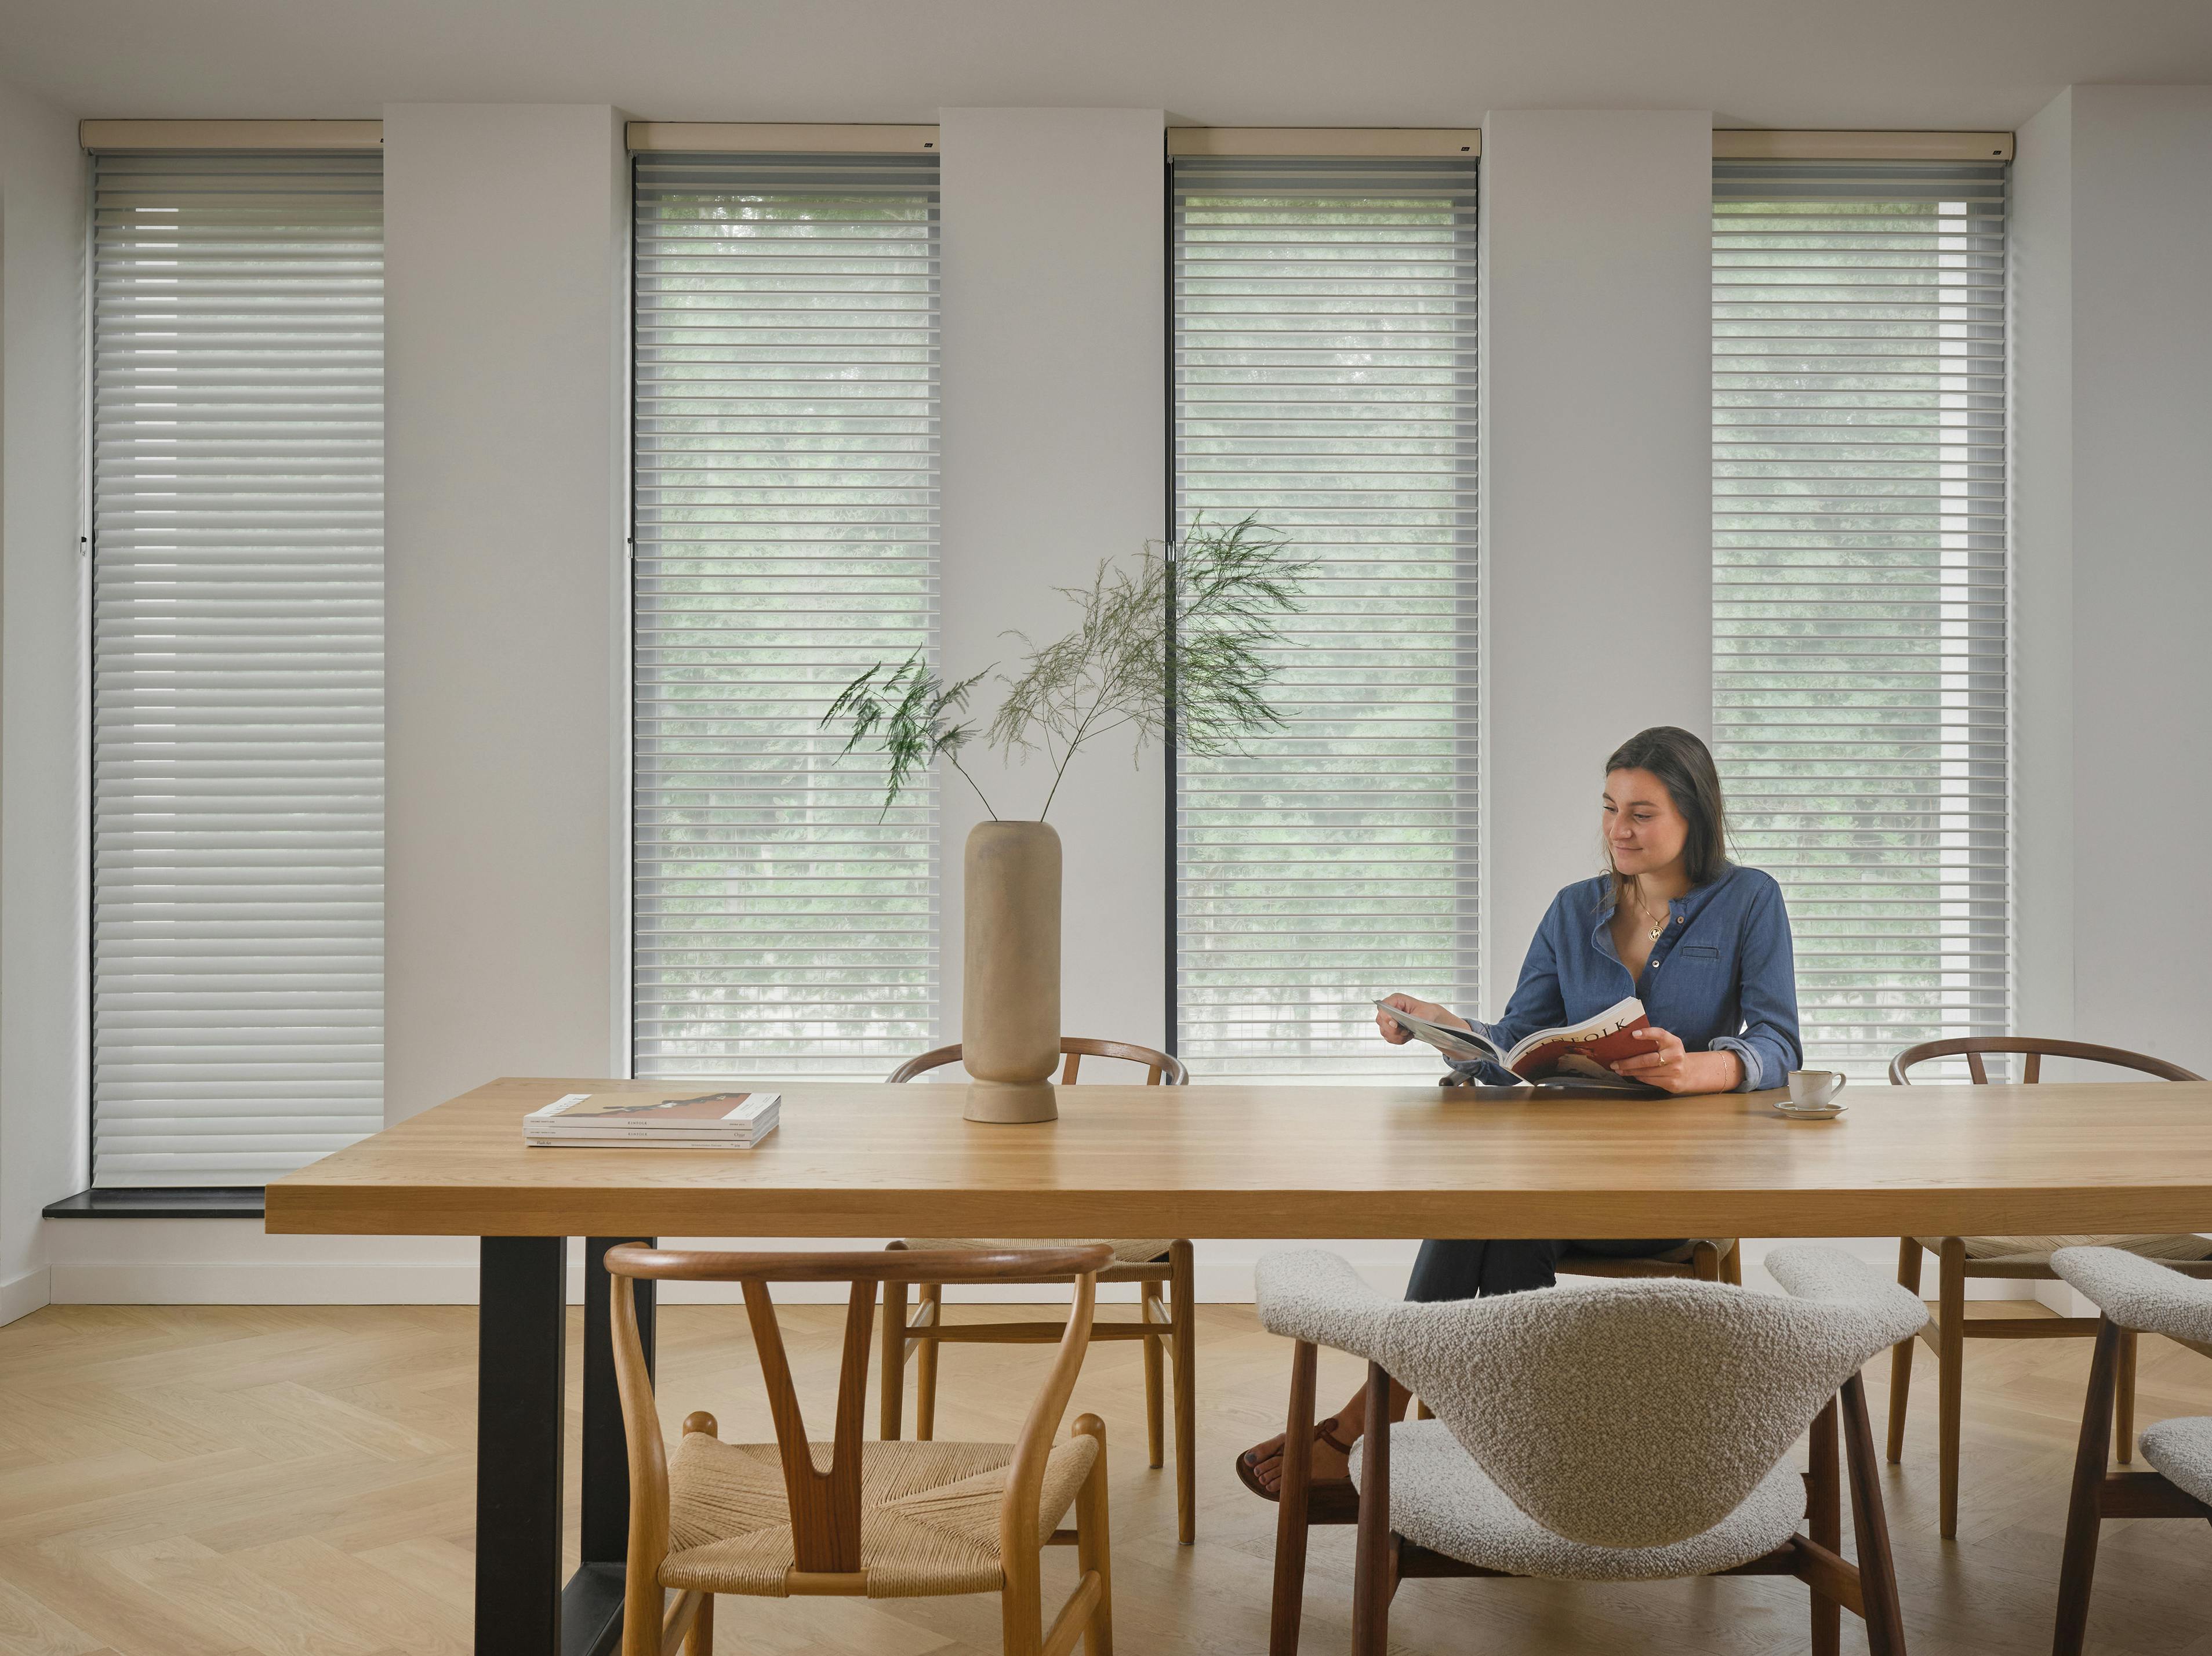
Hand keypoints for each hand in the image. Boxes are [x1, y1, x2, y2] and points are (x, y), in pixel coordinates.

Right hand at [1375, 993, 1466, 1044]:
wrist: (1429, 1018)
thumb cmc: (1425, 1012)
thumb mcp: (1422, 1014)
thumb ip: (1411, 1019)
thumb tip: (1404, 1025)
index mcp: (1396, 1000)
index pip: (1383, 1006)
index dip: (1385, 1016)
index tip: (1395, 1024)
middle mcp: (1389, 1009)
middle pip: (1381, 1021)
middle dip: (1394, 1030)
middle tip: (1406, 1031)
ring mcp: (1388, 1019)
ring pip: (1384, 1031)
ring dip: (1397, 1036)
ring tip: (1408, 1033)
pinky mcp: (1389, 1029)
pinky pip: (1389, 1038)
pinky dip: (1398, 1040)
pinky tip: (1407, 1036)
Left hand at [1610, 1027, 1742, 1094]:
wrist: (1690, 1073)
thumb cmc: (1671, 1055)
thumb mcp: (1667, 1044)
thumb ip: (1653, 1041)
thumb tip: (1626, 1041)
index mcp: (1673, 1042)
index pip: (1660, 1034)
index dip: (1647, 1033)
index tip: (1633, 1034)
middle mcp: (1676, 1055)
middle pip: (1648, 1059)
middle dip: (1628, 1062)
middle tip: (1614, 1063)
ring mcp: (1675, 1070)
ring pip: (1646, 1072)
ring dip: (1630, 1071)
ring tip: (1619, 1069)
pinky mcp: (1672, 1083)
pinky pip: (1650, 1080)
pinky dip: (1638, 1077)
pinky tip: (1632, 1074)